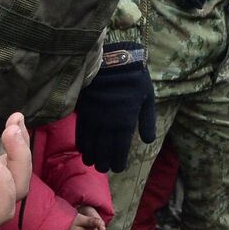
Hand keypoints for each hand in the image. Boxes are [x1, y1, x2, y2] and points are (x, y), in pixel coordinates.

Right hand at [74, 45, 157, 172]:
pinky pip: (80, 129)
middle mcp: (108, 123)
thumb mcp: (148, 99)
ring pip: (90, 141)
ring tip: (91, 162)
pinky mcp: (83, 109)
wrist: (113, 60)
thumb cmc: (134, 78)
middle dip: (103, 161)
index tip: (117, 168)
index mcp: (125, 122)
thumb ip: (147, 121)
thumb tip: (148, 140)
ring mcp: (93, 117)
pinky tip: (81, 148)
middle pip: (103, 148)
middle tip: (102, 169)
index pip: (120, 148)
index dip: (118, 160)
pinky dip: (81, 141)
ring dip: (90, 154)